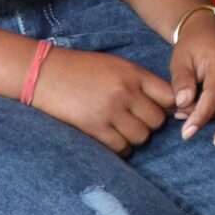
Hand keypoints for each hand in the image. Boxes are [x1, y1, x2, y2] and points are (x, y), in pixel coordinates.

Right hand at [31, 47, 176, 153]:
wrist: (44, 73)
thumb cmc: (83, 69)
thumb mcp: (117, 66)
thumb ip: (141, 82)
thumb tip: (168, 102)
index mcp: (134, 74)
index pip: (169, 96)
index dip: (170, 107)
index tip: (164, 112)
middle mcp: (126, 92)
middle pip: (157, 121)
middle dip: (150, 124)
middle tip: (136, 121)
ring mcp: (110, 111)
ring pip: (141, 137)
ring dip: (135, 137)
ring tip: (122, 129)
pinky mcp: (94, 128)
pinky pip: (121, 147)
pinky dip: (120, 147)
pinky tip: (112, 138)